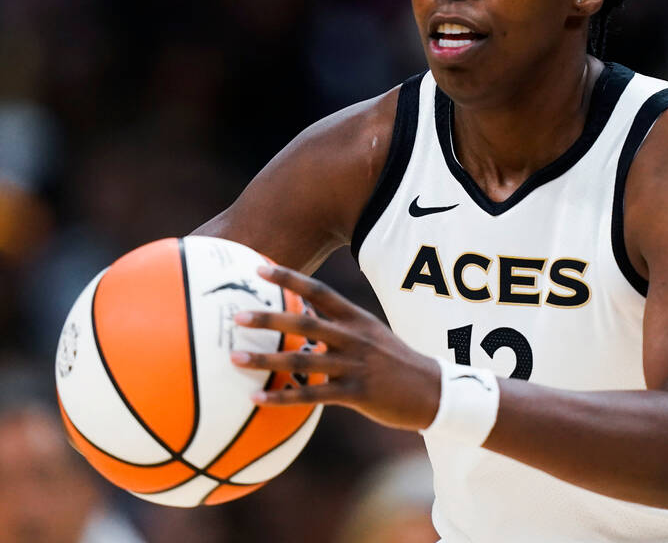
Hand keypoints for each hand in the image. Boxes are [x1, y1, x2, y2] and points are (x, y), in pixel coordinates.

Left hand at [230, 263, 441, 430]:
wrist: (433, 392)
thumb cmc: (394, 363)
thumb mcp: (370, 335)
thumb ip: (338, 325)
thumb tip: (301, 315)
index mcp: (356, 319)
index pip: (318, 291)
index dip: (289, 279)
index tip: (259, 268)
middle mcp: (353, 337)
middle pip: (305, 322)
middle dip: (269, 318)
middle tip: (237, 314)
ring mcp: (354, 365)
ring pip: (302, 360)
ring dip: (265, 360)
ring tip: (234, 358)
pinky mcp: (356, 393)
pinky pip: (312, 395)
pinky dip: (282, 397)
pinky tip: (257, 400)